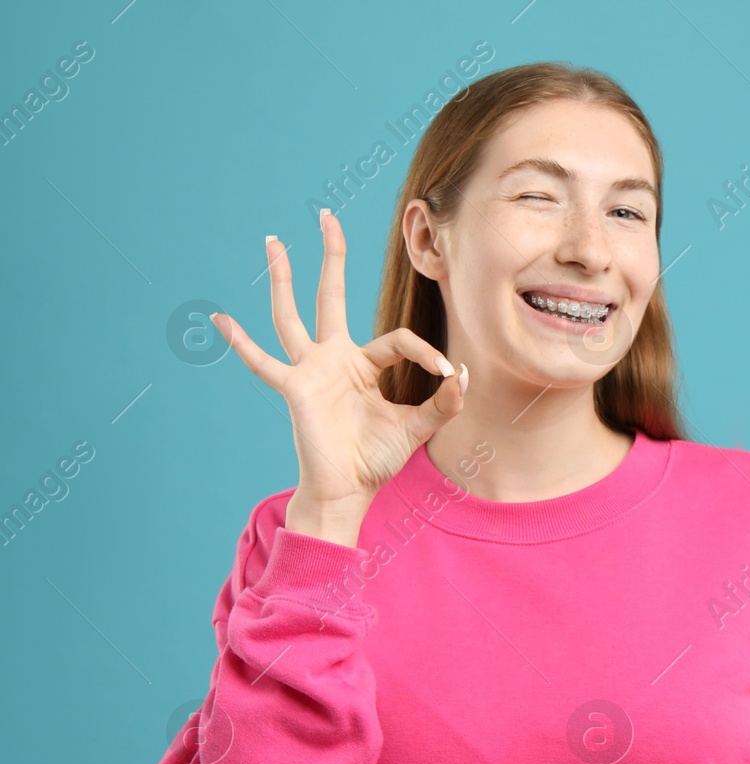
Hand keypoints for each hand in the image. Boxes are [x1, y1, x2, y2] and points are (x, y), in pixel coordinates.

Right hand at [213, 210, 466, 524]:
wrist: (349, 490)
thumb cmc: (377, 459)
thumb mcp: (418, 427)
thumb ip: (443, 403)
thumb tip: (460, 373)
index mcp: (365, 365)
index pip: (398, 340)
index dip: (426, 353)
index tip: (447, 374)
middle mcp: (334, 359)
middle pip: (330, 296)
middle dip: (331, 257)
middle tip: (327, 217)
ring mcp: (310, 370)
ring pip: (291, 315)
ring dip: (283, 278)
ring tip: (274, 241)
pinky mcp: (294, 389)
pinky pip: (263, 363)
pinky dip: (241, 343)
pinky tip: (219, 319)